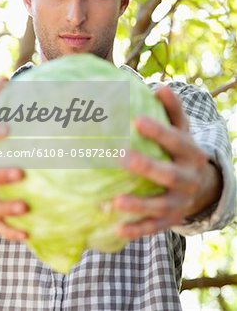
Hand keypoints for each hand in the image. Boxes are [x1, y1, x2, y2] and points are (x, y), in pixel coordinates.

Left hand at [113, 85, 221, 239]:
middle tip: (121, 157)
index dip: (158, 131)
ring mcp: (180, 203)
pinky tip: (116, 227)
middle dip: (146, 167)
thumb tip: (159, 86)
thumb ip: (172, 110)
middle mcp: (187, 178)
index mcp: (190, 153)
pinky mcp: (170, 221)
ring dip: (138, 204)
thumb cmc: (181, 151)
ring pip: (160, 206)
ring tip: (114, 201)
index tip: (137, 120)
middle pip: (168, 174)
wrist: (201, 187)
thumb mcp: (182, 130)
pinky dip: (136, 229)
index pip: (175, 140)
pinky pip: (153, 227)